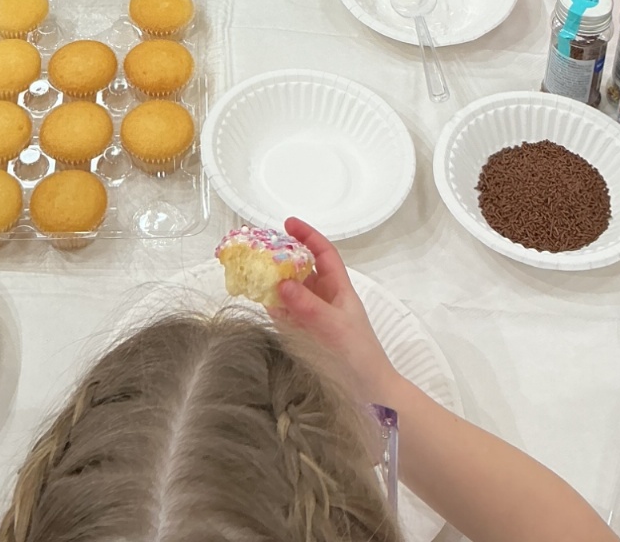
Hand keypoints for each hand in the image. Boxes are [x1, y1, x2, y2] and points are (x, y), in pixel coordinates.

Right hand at [271, 218, 399, 402]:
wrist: (369, 396)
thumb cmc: (360, 357)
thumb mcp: (335, 328)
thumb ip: (309, 307)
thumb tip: (282, 283)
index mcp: (338, 290)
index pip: (323, 254)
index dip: (307, 236)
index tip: (287, 224)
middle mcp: (323, 300)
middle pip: (300, 269)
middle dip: (281, 256)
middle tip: (257, 248)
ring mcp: (310, 318)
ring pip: (288, 291)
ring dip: (271, 280)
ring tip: (250, 269)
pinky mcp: (300, 337)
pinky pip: (281, 314)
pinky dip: (269, 305)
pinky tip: (256, 299)